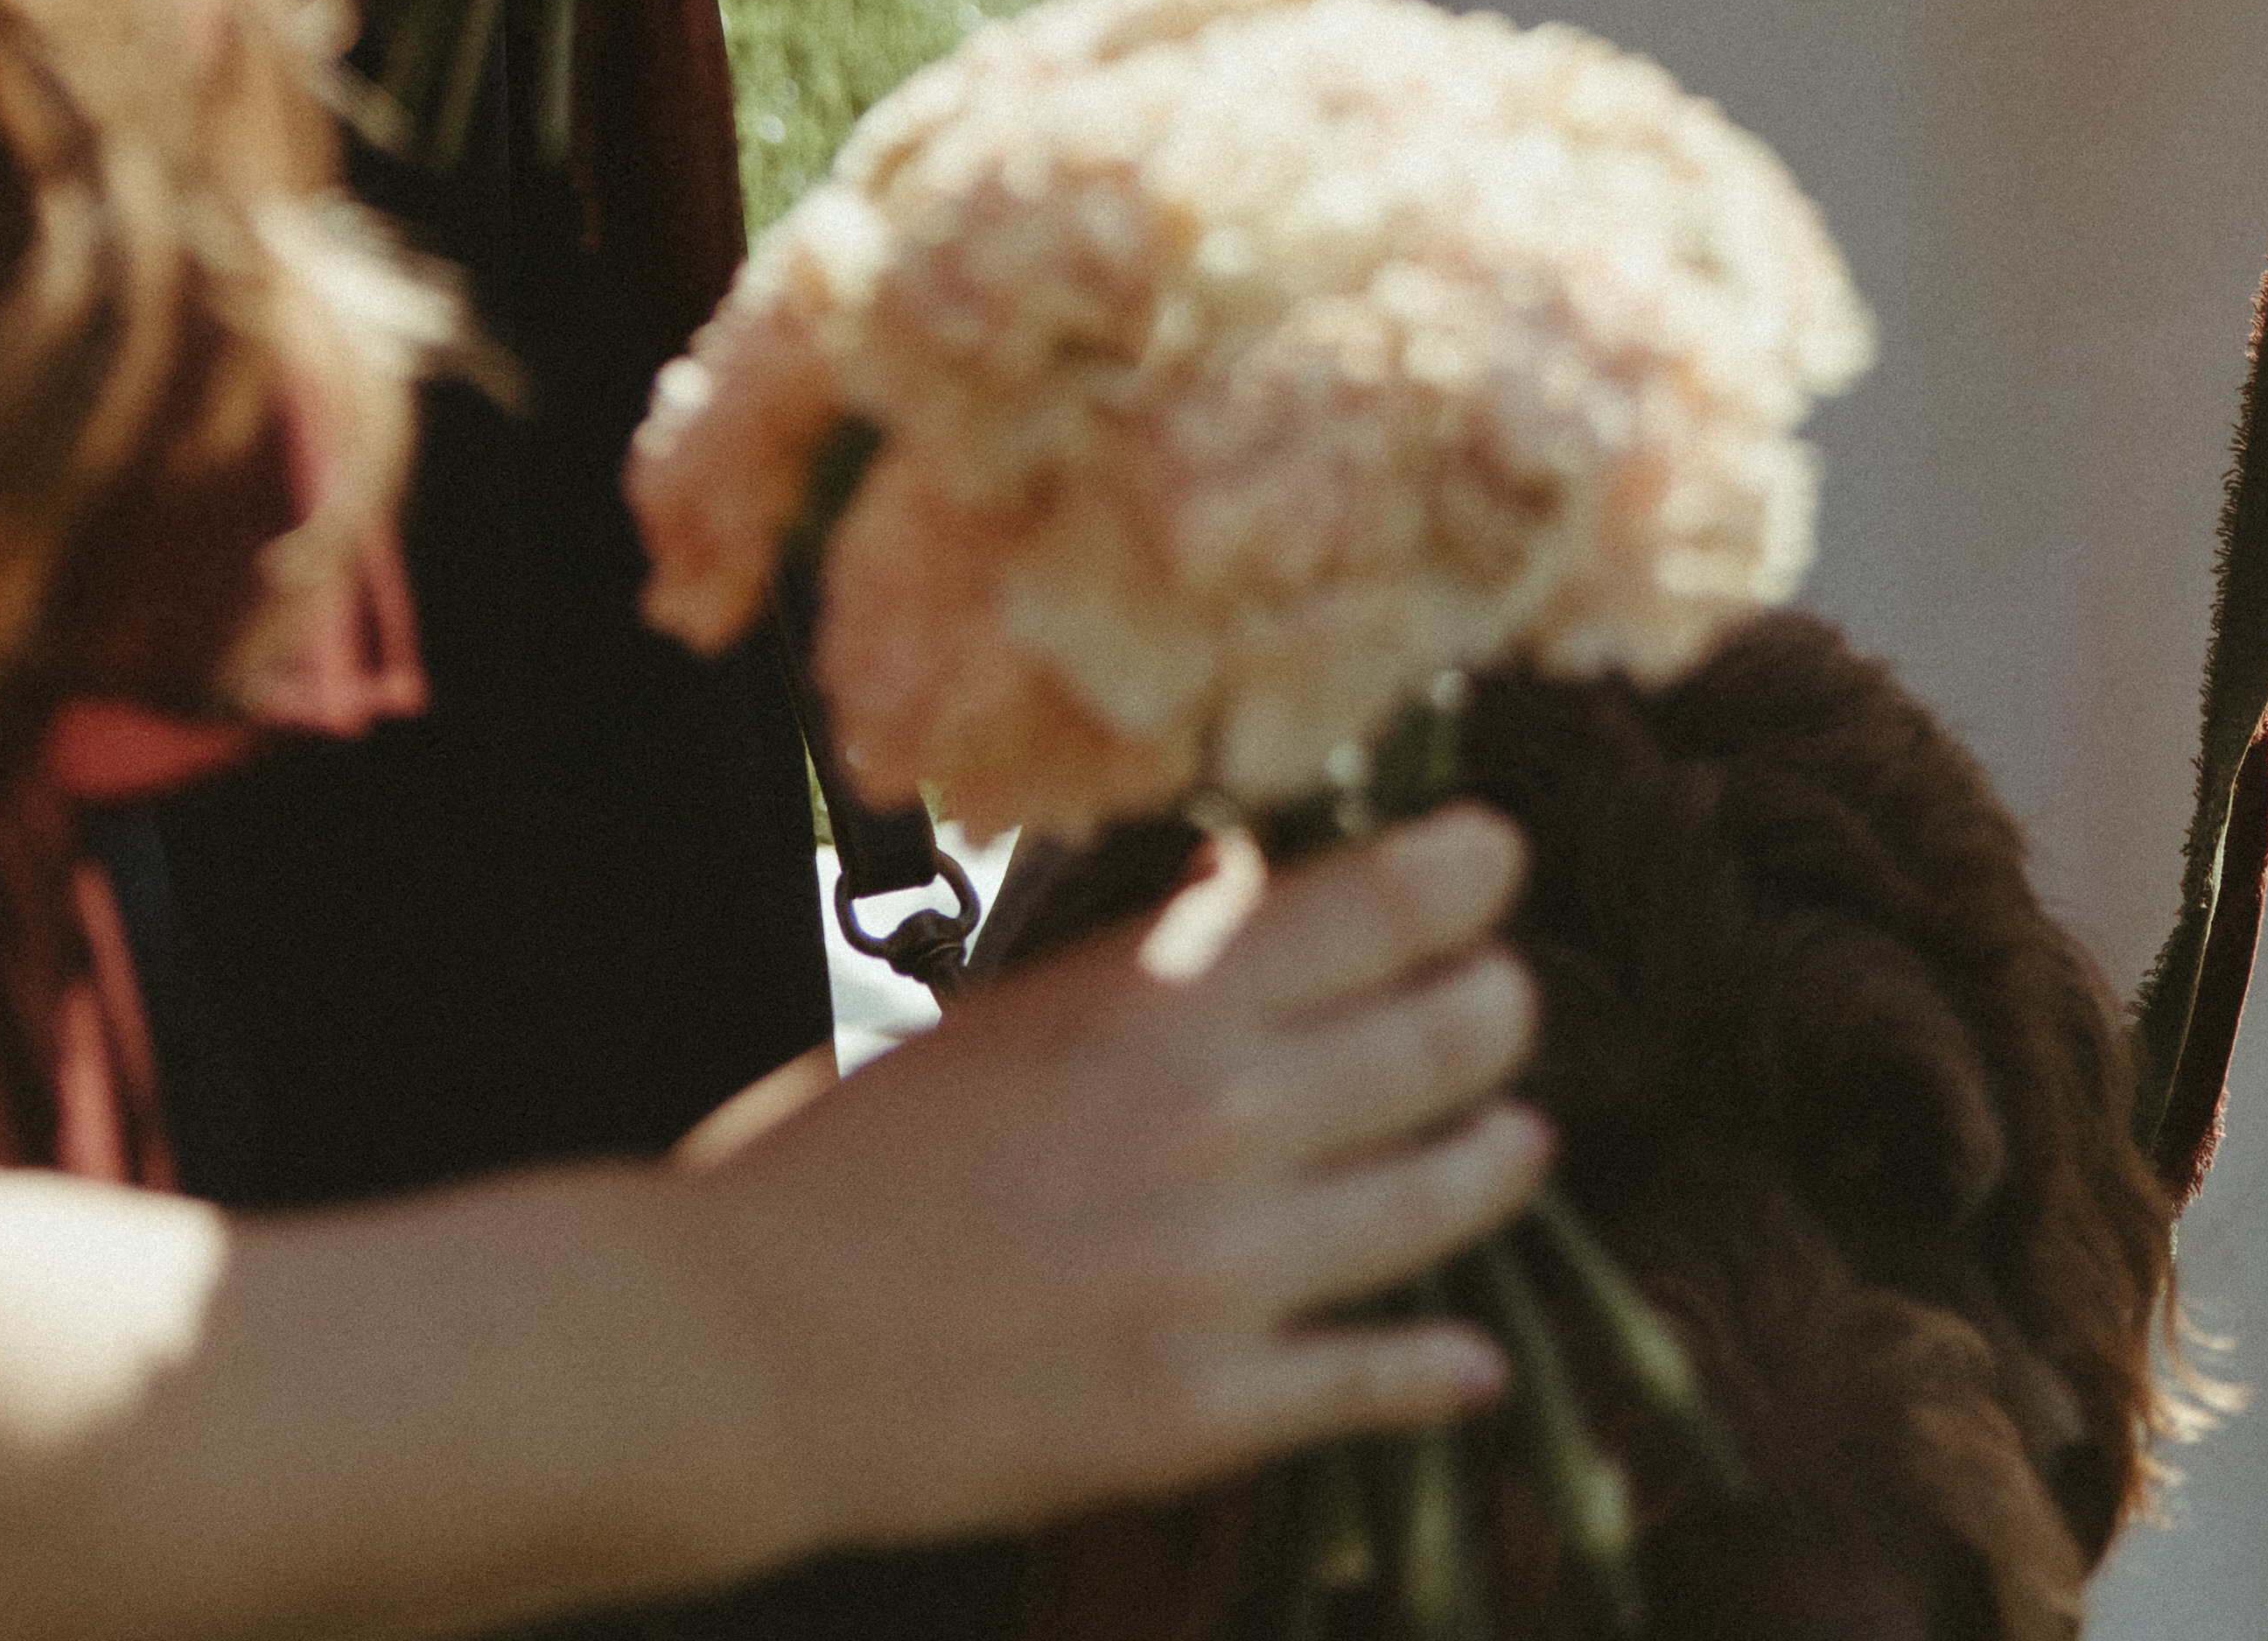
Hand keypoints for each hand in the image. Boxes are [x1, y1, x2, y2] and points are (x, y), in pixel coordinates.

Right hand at [681, 806, 1545, 1542]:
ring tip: (1518, 1142)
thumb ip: (1146, 965)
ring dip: (1498, 1159)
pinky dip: (1441, 1361)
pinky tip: (1473, 1357)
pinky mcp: (1206, 1412)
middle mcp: (1219, 1117)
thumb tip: (1257, 896)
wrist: (749, 1345)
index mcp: (1157, 999)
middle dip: (1497, 1008)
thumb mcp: (1011, 1014)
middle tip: (1503, 1002)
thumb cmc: (850, 1159)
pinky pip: (1377, 1376)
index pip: (1379, 901)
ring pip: (1443, 1196)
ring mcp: (1225, 1272)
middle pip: (1448, 1037)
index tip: (1497, 857)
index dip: (1467, 868)